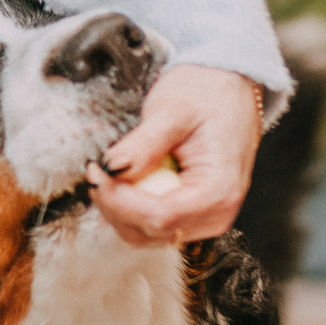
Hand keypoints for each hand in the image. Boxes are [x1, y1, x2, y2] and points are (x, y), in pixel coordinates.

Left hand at [85, 64, 263, 246]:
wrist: (229, 89)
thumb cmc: (209, 94)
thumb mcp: (174, 109)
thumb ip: (144, 143)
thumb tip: (112, 167)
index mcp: (221, 189)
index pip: (160, 216)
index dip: (119, 200)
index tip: (97, 172)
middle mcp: (217, 214)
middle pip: (149, 231)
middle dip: (114, 205)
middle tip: (97, 169)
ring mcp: (204, 220)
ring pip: (144, 235)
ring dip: (118, 208)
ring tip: (109, 171)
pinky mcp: (191, 217)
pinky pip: (149, 226)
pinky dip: (129, 208)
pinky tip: (124, 180)